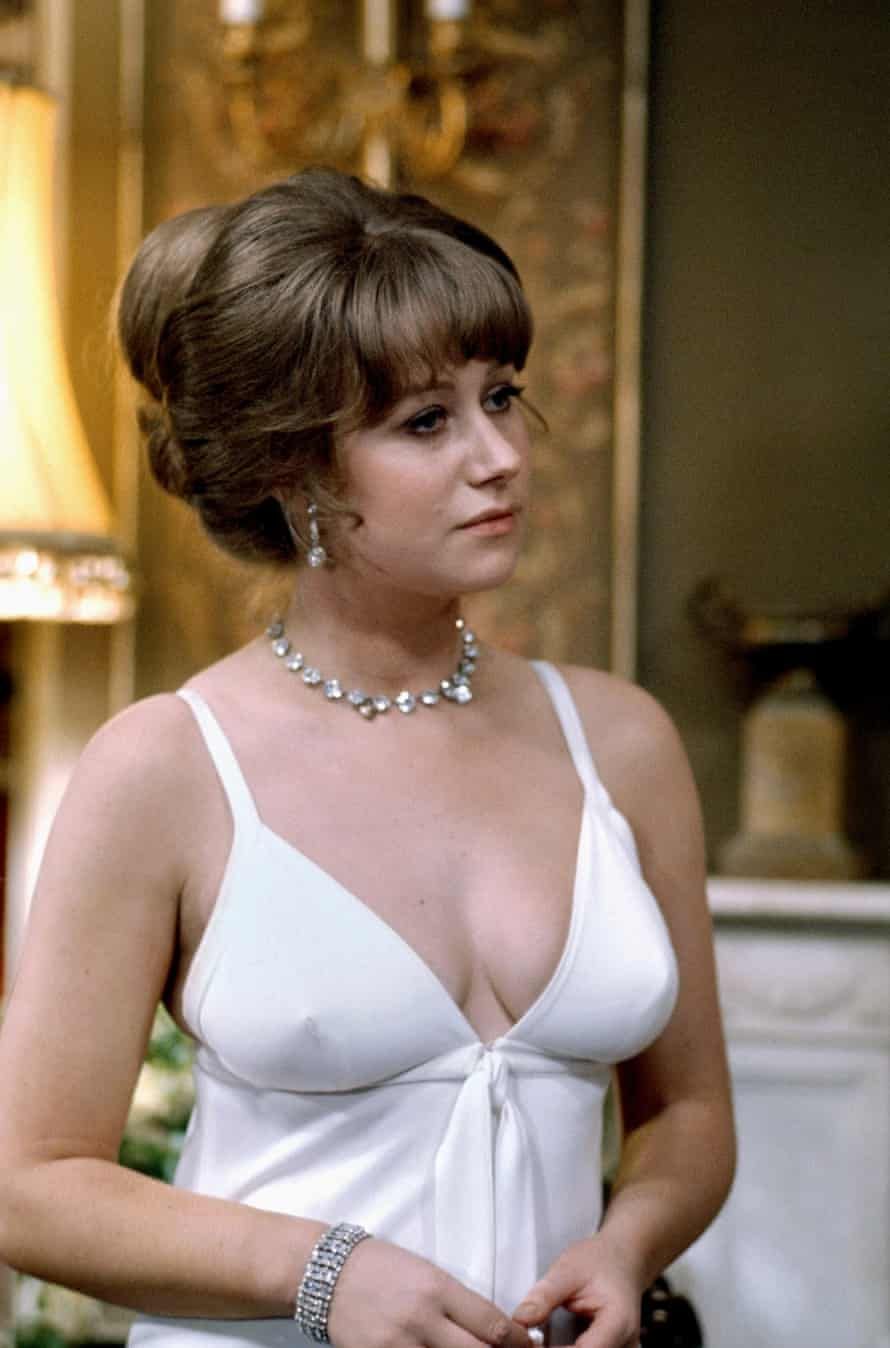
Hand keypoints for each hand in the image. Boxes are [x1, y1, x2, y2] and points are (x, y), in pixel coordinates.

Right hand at [328, 1237, 535, 1347]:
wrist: (328, 1274)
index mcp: (437, 1288)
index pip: (491, 1324)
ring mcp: (399, 1345)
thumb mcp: (426, 1272)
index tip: (527, 1346)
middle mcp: (422, 1319)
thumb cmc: (382, 1267)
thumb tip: (490, 1330)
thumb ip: (456, 1301)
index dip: (517, 1342)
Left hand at [512, 1236, 643, 1347]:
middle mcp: (626, 1344)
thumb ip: (545, 1295)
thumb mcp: (567, 1269)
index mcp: (619, 1322)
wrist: (623, 1260)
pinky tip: (550, 1345)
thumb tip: (519, 1319)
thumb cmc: (599, 1261)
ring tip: (538, 1340)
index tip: (529, 1344)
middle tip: (529, 1340)